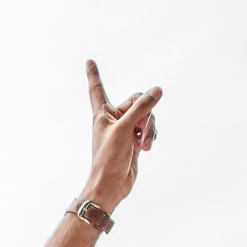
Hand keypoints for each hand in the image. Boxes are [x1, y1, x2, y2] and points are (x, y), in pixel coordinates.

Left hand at [82, 61, 161, 211]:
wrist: (111, 185)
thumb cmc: (109, 158)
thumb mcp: (125, 129)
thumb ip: (141, 108)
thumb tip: (158, 90)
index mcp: (102, 113)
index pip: (97, 88)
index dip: (94, 74)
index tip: (89, 61)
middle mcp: (113, 119)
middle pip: (137, 101)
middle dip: (145, 113)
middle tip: (141, 130)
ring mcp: (126, 129)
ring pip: (147, 116)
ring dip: (149, 128)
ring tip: (144, 145)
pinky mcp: (135, 140)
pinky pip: (150, 129)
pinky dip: (151, 136)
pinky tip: (146, 148)